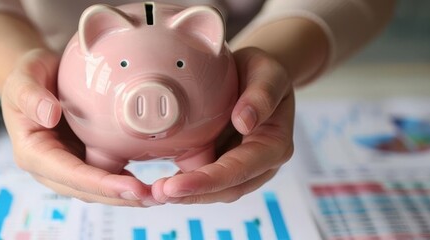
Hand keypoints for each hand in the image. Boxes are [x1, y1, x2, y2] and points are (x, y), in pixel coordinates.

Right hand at [1, 49, 158, 206]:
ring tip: (158, 196)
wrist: (40, 74)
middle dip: (119, 196)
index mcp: (33, 152)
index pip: (69, 174)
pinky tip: (152, 183)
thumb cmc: (29, 74)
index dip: (100, 184)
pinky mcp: (86, 159)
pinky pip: (108, 175)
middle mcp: (51, 167)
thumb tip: (49, 115)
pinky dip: (128, 182)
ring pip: (99, 190)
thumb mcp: (23, 77)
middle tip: (153, 198)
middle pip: (86, 190)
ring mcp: (70, 165)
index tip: (131, 187)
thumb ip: (30, 95)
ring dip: (127, 196)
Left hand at [151, 47, 295, 203]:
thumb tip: (245, 122)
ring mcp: (241, 168)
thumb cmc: (262, 72)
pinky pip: (204, 180)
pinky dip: (183, 186)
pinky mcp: (222, 164)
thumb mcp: (268, 72)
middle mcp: (260, 164)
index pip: (240, 170)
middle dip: (193, 194)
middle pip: (227, 189)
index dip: (209, 180)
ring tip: (154, 193)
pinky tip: (158, 186)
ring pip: (215, 192)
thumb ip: (262, 94)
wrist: (254, 75)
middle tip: (159, 192)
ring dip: (185, 195)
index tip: (179, 184)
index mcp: (275, 145)